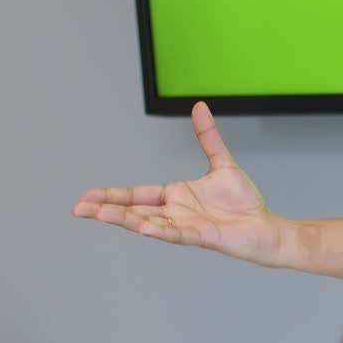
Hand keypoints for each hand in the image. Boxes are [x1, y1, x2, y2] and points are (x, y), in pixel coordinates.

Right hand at [71, 102, 283, 265]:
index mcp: (174, 196)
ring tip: (96, 215)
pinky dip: (158, 230)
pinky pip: (176, 233)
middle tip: (76, 209)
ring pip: (147, 222)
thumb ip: (207, 136)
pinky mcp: (201, 236)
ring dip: (122, 219)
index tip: (85, 197)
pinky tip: (140, 227)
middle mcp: (174, 213)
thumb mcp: (221, 162)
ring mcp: (185, 226)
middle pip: (132, 210)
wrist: (266, 227)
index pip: (135, 195)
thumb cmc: (244, 203)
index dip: (111, 196)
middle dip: (104, 210)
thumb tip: (199, 106)